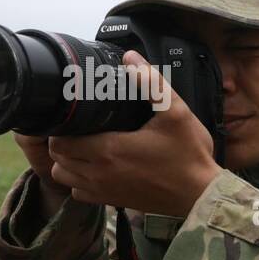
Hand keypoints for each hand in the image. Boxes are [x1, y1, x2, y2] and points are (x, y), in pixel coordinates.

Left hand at [47, 50, 221, 216]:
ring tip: (84, 147)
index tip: (77, 118)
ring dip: (67, 162)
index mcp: (110, 149)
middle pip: (57, 157)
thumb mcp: (176, 113)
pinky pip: (79, 193)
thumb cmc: (189, 155)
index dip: (62, 127)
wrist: (201, 194)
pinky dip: (80, 181)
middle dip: (63, 141)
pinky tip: (96, 168)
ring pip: (63, 176)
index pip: (60, 140)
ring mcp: (105, 190)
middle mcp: (100, 173)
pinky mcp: (113, 201)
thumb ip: (151, 83)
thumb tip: (131, 58)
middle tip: (81, 128)